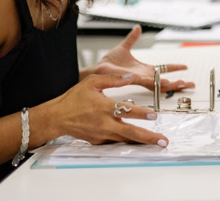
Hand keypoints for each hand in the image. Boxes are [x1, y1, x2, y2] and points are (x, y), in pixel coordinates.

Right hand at [47, 73, 168, 145]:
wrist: (57, 117)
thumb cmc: (74, 99)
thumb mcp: (92, 82)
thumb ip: (113, 79)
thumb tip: (131, 76)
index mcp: (104, 107)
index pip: (126, 110)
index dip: (141, 113)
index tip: (154, 115)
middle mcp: (104, 123)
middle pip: (130, 132)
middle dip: (148, 137)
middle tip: (163, 141)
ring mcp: (102, 134)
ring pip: (125, 139)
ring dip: (141, 142)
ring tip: (156, 143)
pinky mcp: (99, 141)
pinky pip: (116, 141)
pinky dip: (127, 141)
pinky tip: (139, 142)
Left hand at [90, 26, 194, 91]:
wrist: (97, 69)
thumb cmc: (108, 62)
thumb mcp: (124, 47)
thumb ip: (132, 38)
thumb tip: (138, 27)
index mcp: (144, 69)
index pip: (163, 69)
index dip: (174, 68)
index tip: (186, 67)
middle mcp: (144, 76)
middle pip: (165, 81)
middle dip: (178, 83)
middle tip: (191, 84)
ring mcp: (139, 79)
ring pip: (159, 84)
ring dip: (171, 84)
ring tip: (182, 84)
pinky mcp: (133, 79)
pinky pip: (147, 81)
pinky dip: (157, 82)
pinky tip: (166, 82)